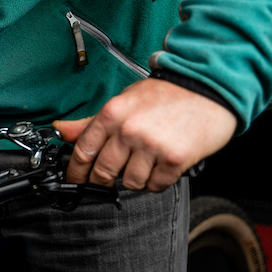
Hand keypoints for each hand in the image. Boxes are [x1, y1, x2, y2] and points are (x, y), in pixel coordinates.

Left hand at [54, 78, 236, 191]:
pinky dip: (157, 181)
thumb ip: (91, 122)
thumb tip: (60, 130)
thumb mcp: (123, 101)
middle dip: (104, 179)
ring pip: (130, 182)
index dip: (76, 172)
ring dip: (136, 178)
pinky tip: (162, 165)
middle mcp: (129, 130)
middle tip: (114, 174)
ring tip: (146, 162)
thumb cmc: (165, 96)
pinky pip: (155, 185)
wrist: (210, 86)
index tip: (76, 180)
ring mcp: (152, 145)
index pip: (83, 153)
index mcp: (112, 115)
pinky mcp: (175, 159)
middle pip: (103, 173)